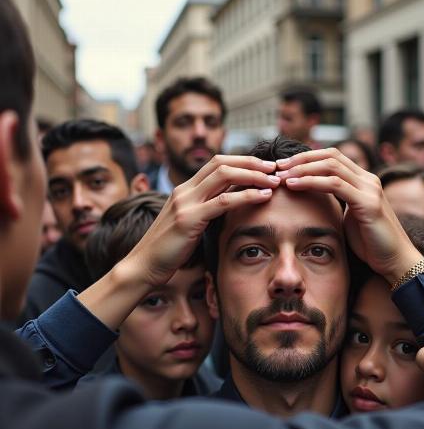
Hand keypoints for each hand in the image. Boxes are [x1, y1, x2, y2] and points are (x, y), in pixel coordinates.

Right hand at [78, 155, 278, 329]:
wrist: (143, 267)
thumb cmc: (169, 251)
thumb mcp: (190, 225)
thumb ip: (207, 212)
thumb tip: (231, 208)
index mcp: (184, 190)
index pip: (217, 163)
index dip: (243, 161)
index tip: (265, 168)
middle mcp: (184, 190)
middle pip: (222, 162)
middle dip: (252, 162)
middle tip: (275, 168)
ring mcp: (185, 202)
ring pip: (224, 175)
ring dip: (253, 175)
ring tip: (274, 180)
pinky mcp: (189, 218)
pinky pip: (223, 201)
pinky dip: (247, 196)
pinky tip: (264, 197)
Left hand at [275, 148, 422, 282]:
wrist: (395, 262)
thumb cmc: (372, 245)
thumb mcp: (349, 219)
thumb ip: (337, 205)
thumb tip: (314, 200)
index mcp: (364, 181)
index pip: (333, 157)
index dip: (307, 158)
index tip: (284, 166)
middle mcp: (369, 179)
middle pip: (330, 155)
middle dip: (301, 158)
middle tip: (277, 166)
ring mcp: (369, 189)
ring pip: (331, 166)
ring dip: (302, 168)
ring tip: (282, 175)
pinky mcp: (367, 203)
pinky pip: (334, 184)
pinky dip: (311, 182)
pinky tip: (294, 185)